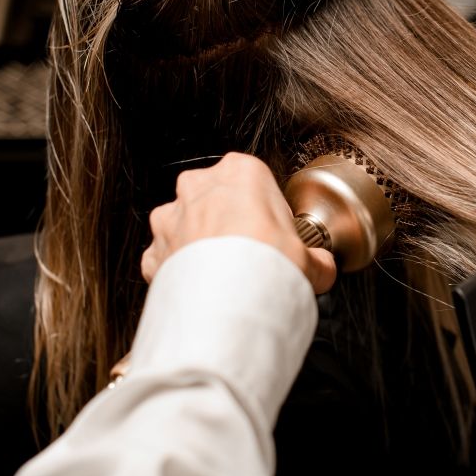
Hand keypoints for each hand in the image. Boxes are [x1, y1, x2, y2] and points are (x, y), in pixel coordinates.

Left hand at [141, 152, 336, 293]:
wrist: (228, 304)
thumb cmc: (266, 266)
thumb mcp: (312, 259)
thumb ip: (317, 259)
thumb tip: (322, 269)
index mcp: (240, 171)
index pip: (257, 182)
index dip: (269, 212)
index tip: (277, 235)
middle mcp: (199, 186)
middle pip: (217, 198)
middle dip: (229, 223)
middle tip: (251, 255)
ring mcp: (171, 217)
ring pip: (186, 225)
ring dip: (200, 245)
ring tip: (225, 276)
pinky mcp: (153, 251)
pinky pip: (166, 257)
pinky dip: (179, 271)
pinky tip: (201, 289)